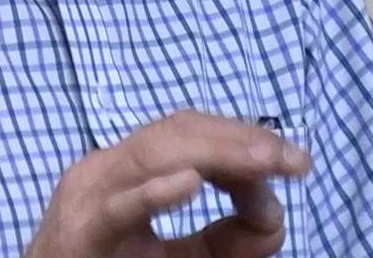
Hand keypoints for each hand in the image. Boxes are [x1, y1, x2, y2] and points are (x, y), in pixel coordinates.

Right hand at [23, 110, 311, 257]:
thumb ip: (225, 240)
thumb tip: (275, 217)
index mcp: (124, 170)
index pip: (186, 132)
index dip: (240, 136)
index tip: (292, 162)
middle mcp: (101, 171)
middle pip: (174, 132)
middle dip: (238, 138)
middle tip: (292, 159)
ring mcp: (85, 200)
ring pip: (150, 157)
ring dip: (215, 155)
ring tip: (263, 161)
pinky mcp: (79, 237)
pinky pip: (119, 210)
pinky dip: (154, 194)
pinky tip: (191, 185)